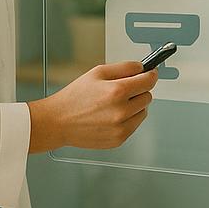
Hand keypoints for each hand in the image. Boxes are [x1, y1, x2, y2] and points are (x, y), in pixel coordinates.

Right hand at [28, 60, 157, 152]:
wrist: (58, 121)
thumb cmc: (74, 97)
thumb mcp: (97, 72)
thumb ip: (124, 67)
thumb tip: (142, 67)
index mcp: (117, 91)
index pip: (148, 81)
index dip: (150, 75)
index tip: (150, 73)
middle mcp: (121, 111)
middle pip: (147, 96)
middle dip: (138, 90)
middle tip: (122, 89)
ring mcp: (121, 128)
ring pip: (143, 112)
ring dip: (135, 106)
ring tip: (114, 104)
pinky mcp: (118, 139)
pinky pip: (134, 125)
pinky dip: (128, 119)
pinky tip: (111, 115)